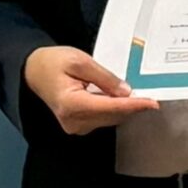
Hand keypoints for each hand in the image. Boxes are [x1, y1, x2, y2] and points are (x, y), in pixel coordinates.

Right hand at [23, 46, 157, 136]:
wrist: (34, 71)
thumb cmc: (53, 62)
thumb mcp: (80, 61)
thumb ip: (104, 77)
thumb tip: (126, 91)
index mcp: (71, 104)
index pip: (110, 108)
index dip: (133, 105)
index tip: (153, 103)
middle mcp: (74, 121)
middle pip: (112, 116)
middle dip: (132, 106)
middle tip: (150, 94)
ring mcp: (75, 126)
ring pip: (110, 119)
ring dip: (124, 108)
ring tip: (138, 95)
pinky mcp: (78, 125)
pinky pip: (103, 119)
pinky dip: (114, 109)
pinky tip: (121, 98)